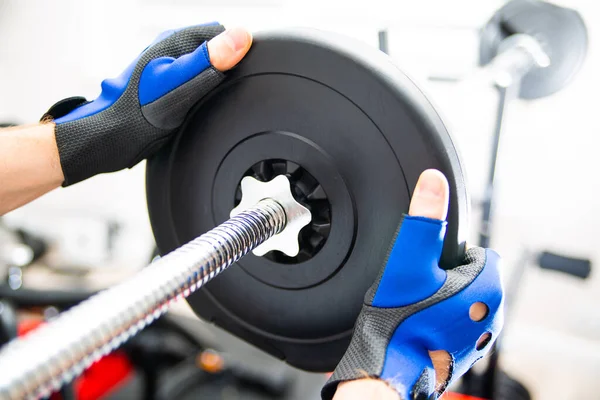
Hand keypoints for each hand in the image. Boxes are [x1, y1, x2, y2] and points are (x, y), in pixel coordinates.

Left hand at [43, 23, 251, 185]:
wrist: (116, 134)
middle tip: (218, 91)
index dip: (234, 53)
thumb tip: (241, 36)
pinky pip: (193, 80)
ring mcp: (167, 66)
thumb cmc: (143, 108)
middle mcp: (171, 49)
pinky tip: (194, 105)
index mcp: (176, 40)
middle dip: (223, 66)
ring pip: (203, 65)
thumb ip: (210, 59)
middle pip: (212, 49)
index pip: (221, 34)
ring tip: (205, 99)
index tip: (234, 75)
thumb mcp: (183, 81)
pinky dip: (200, 90)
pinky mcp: (165, 83)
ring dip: (211, 79)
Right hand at [322, 169, 504, 399]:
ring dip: (441, 298)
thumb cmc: (399, 321)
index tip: (423, 270)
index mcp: (489, 286)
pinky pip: (456, 321)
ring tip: (415, 308)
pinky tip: (418, 325)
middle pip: (466, 274)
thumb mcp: (407, 261)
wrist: (389, 371)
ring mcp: (483, 336)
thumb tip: (434, 180)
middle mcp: (495, 312)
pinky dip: (440, 320)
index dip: (442, 254)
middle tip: (415, 290)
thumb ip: (423, 219)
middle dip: (443, 276)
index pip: (472, 250)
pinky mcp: (469, 351)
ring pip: (461, 298)